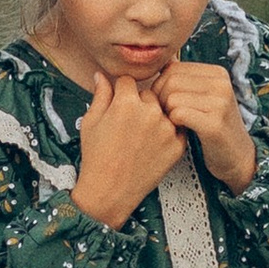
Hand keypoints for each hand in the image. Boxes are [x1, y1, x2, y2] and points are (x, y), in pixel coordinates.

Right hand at [72, 70, 187, 228]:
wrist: (109, 192)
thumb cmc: (96, 157)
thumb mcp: (91, 122)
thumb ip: (100, 95)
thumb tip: (101, 75)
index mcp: (126, 103)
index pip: (128, 81)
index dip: (121, 91)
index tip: (118, 104)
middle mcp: (150, 113)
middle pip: (149, 94)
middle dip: (140, 103)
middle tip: (129, 125)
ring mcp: (167, 129)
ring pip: (164, 110)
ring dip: (155, 117)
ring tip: (140, 137)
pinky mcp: (178, 146)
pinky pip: (175, 128)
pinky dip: (166, 133)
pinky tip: (151, 146)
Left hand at [157, 61, 256, 191]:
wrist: (237, 156)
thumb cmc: (213, 125)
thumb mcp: (203, 96)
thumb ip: (184, 79)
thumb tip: (160, 64)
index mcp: (217, 73)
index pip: (172, 68)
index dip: (159, 86)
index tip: (163, 102)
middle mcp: (221, 84)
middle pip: (170, 81)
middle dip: (160, 100)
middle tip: (166, 115)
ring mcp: (220, 103)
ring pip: (172, 98)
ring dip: (167, 113)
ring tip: (176, 122)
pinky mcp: (215, 123)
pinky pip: (178, 114)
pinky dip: (173, 123)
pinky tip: (181, 129)